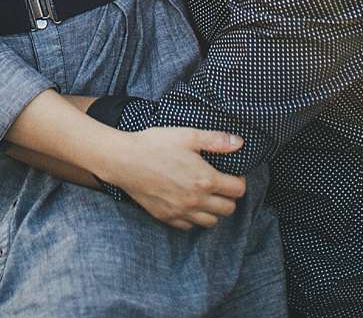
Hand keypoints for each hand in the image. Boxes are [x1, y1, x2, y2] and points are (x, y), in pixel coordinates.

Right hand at [101, 126, 246, 229]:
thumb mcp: (186, 135)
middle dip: (228, 196)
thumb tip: (240, 143)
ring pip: (211, 222)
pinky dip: (193, 217)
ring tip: (204, 195)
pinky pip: (190, 226)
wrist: (122, 159)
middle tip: (218, 184)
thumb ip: (215, 140)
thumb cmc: (154, 144)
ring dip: (213, 210)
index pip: (238, 190)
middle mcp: (196, 200)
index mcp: (205, 180)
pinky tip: (187, 203)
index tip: (230, 172)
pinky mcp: (167, 217)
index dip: (238, 180)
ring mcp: (181, 211)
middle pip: (229, 209)